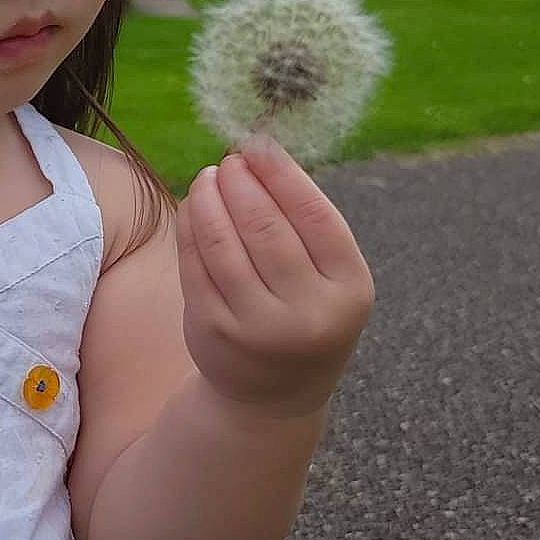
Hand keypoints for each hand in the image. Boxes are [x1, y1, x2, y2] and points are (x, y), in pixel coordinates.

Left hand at [175, 132, 373, 419]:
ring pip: (223, 242)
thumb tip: (259, 151)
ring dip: (210, 198)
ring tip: (208, 176)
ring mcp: (256, 325)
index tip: (259, 143)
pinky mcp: (212, 330)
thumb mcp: (328, 277)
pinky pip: (195, 264)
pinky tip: (193, 206)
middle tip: (230, 160)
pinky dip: (191, 226)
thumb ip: (305, 222)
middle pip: (265, 226)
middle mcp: (306, 312)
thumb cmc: (305, 313)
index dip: (282, 173)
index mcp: (348, 289)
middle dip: (241, 182)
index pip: (314, 215)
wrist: (273, 395)